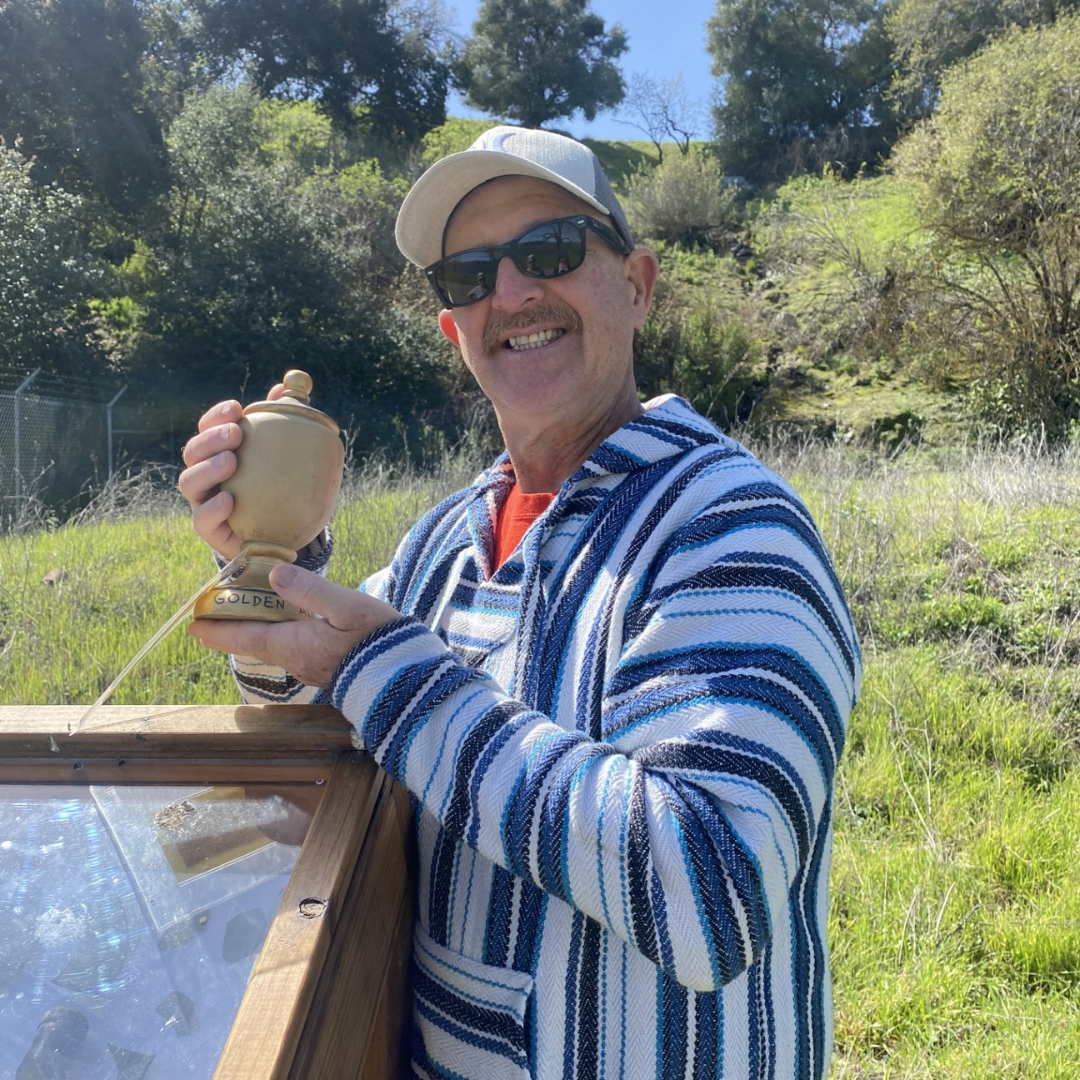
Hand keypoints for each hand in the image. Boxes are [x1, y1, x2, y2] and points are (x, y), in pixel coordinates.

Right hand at [177, 384, 283, 559]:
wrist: (279, 534)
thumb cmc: (275, 487)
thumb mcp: (281, 455)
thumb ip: (281, 423)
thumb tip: (284, 388)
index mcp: (218, 452)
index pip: (207, 428)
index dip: (216, 416)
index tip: (237, 407)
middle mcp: (205, 475)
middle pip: (194, 452)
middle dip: (211, 439)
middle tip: (235, 434)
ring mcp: (204, 502)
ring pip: (190, 482)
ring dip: (207, 469)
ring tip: (230, 461)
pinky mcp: (211, 531)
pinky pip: (202, 520)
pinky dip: (212, 509)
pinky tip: (228, 500)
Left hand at [189, 563, 401, 687]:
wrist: (409, 678)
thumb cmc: (380, 640)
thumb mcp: (347, 607)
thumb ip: (310, 590)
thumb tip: (273, 575)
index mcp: (295, 644)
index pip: (245, 637)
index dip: (218, 630)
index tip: (194, 626)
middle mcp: (297, 660)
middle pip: (255, 643)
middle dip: (232, 628)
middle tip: (211, 615)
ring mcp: (312, 666)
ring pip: (272, 646)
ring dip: (255, 630)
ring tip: (244, 613)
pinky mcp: (328, 667)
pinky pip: (291, 648)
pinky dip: (277, 634)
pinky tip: (285, 623)